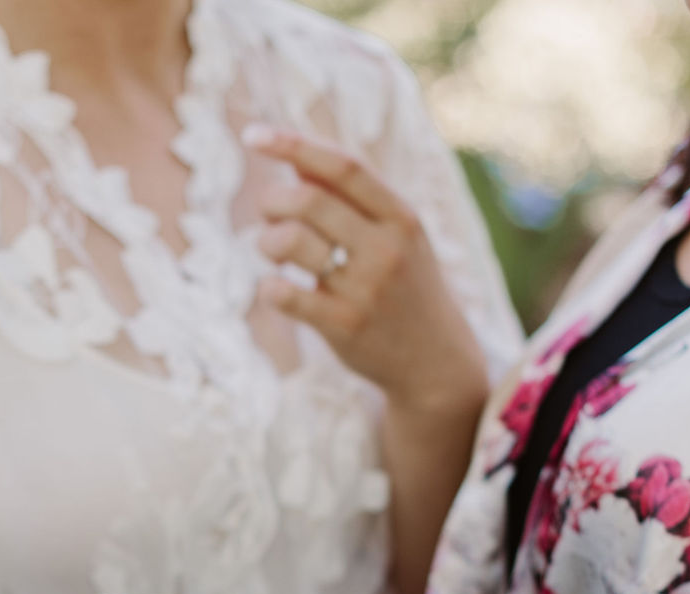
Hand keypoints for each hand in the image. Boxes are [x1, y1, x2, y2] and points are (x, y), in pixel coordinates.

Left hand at [247, 126, 485, 420]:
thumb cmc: (404, 287)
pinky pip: (284, 295)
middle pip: (308, 200)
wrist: (435, 361)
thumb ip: (350, 197)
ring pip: (290, 241)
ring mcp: (366, 288)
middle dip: (272, 201)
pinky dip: (268, 287)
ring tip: (274, 253)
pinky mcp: (344, 326)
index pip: (343, 166)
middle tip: (269, 215)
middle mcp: (387, 248)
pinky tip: (277, 289)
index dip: (293, 144)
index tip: (253, 136)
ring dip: (266, 242)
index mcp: (400, 216)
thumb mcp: (395, 235)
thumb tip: (294, 157)